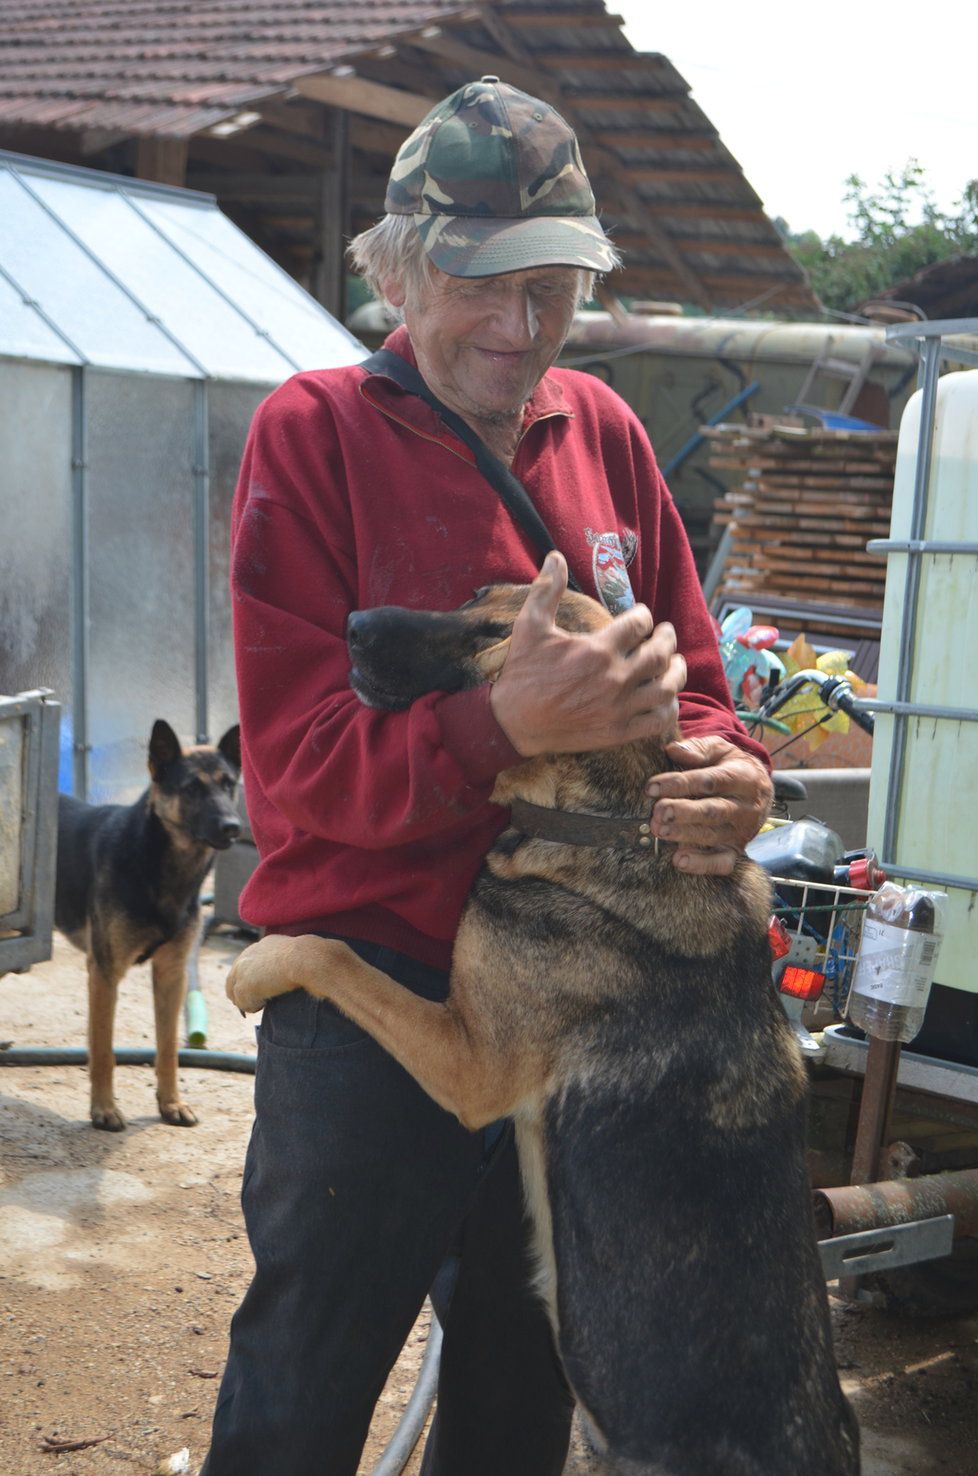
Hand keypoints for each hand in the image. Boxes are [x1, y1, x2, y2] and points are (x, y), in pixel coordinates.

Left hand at [227, 933, 330, 1013]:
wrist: (308, 959)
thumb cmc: (315, 957)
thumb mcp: (304, 955)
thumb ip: (295, 961)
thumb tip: (306, 969)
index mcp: (265, 944)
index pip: (249, 962)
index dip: (251, 977)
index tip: (258, 988)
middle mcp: (250, 954)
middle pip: (234, 977)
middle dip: (240, 992)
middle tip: (249, 1004)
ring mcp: (244, 970)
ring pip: (234, 992)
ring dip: (246, 1001)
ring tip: (258, 1007)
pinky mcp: (244, 986)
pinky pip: (242, 1003)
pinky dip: (252, 1006)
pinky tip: (262, 1006)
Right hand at [490, 553, 686, 756]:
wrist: (512, 722)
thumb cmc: (522, 673)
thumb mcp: (530, 626)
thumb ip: (546, 590)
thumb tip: (556, 556)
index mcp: (598, 649)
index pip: (639, 624)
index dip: (644, 616)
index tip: (642, 617)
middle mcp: (615, 678)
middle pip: (660, 654)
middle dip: (667, 639)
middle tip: (666, 633)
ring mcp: (619, 708)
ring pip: (666, 687)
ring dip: (677, 673)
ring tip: (676, 664)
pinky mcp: (617, 732)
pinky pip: (657, 721)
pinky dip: (669, 709)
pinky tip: (667, 699)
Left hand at [645, 735, 771, 875]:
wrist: (758, 789)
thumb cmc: (730, 766)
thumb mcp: (719, 749)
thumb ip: (698, 749)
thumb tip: (674, 750)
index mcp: (743, 778)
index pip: (710, 781)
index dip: (680, 783)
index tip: (652, 787)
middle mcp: (746, 807)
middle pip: (713, 811)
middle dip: (683, 812)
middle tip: (658, 812)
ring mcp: (743, 831)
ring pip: (714, 836)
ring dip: (685, 835)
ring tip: (660, 831)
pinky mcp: (736, 850)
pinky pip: (722, 863)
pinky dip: (702, 865)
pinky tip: (679, 861)